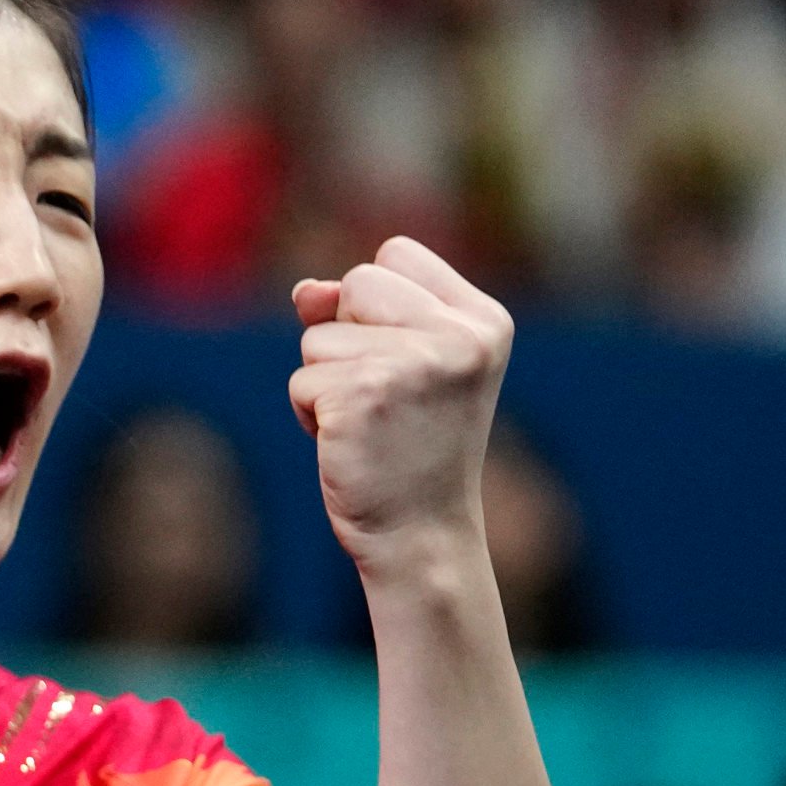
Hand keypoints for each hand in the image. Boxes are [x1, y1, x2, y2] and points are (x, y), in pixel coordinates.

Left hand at [288, 238, 512, 580]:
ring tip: (370, 424)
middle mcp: (460, 336)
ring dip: (325, 383)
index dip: (374, 300)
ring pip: (318, 337)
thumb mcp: (401, 364)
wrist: (421, 532)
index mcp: (484, 320)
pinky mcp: (365, 394)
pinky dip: (309, 414)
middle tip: (384, 396)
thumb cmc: (409, 445)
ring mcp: (415, 363)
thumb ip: (358, 312)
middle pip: (355, 281)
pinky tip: (350, 444)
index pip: (396, 253)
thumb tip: (305, 291)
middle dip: (345, 336)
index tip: (402, 355)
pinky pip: (301, 382)